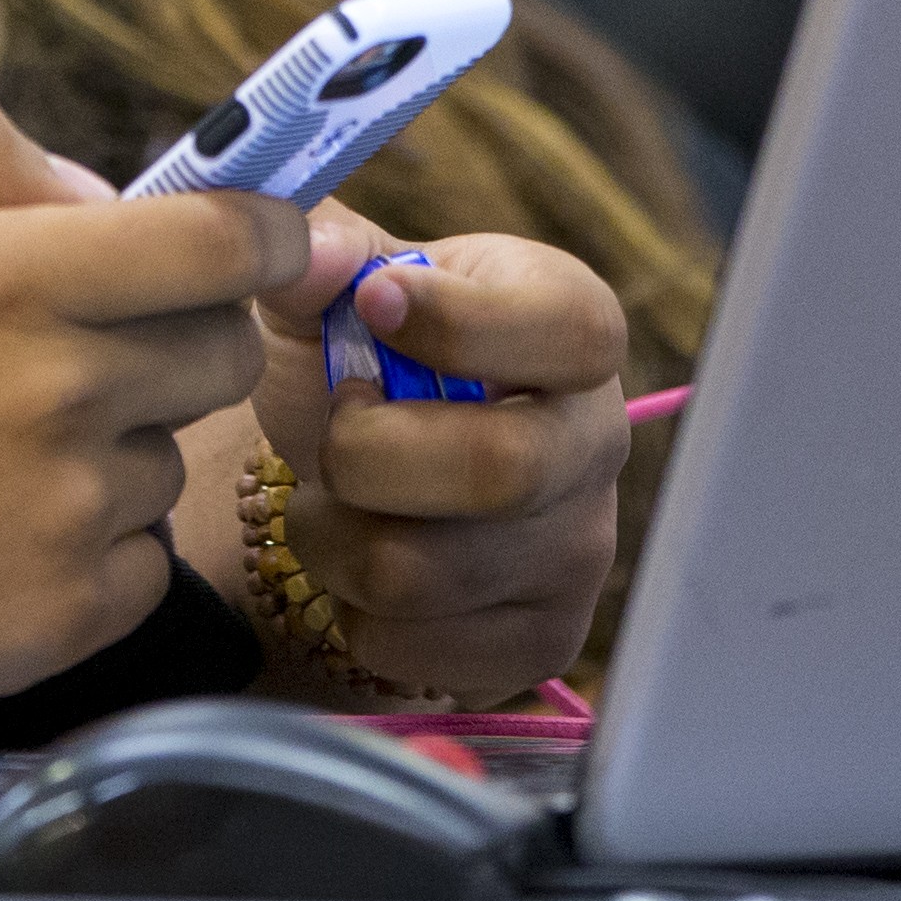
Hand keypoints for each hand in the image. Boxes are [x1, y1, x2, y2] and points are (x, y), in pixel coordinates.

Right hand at [0, 92, 292, 732]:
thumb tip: (95, 190)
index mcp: (11, 277)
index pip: (224, 241)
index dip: (268, 232)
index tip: (263, 238)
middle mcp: (63, 392)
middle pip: (223, 348)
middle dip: (178, 332)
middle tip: (75, 349)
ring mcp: (71, 513)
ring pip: (174, 456)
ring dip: (117, 444)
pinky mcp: (64, 617)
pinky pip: (144, 561)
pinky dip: (95, 544)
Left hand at [243, 209, 627, 706]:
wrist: (374, 462)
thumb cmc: (371, 350)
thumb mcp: (345, 281)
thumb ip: (321, 250)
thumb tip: (303, 251)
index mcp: (572, 325)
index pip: (570, 330)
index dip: (465, 325)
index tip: (373, 305)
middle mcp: (597, 441)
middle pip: (500, 471)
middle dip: (368, 451)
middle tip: (334, 425)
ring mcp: (580, 553)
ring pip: (425, 573)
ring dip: (333, 534)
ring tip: (328, 494)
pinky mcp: (540, 641)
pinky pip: (413, 649)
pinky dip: (351, 610)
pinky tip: (361, 558)